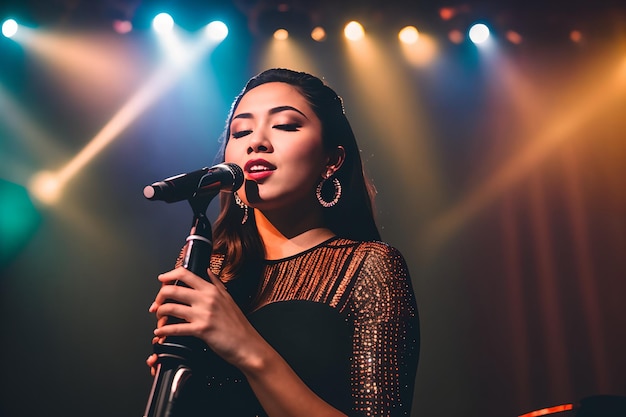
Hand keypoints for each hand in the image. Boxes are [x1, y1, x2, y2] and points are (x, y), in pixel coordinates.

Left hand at [148, 267, 264, 369]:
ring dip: (159, 314)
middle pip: (173, 289)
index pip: (185, 274)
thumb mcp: (228, 298)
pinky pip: (175, 329)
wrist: (247, 345)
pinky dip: (163, 332)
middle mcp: (207, 299)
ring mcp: (203, 314)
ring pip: (170, 308)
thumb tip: (207, 272)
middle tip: (156, 304)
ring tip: (158, 320)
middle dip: (159, 297)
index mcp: (212, 290)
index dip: (169, 275)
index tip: (162, 280)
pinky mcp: (201, 330)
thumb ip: (216, 283)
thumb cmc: (239, 325)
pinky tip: (160, 334)